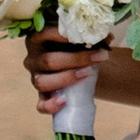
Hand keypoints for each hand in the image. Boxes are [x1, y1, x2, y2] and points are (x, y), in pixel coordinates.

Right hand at [24, 32, 139, 115]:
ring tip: (87, 74)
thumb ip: (90, 35)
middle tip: (99, 57)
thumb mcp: (80, 38)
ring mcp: (35, 78)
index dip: (59, 35)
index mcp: (37, 39)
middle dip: (75, 59)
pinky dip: (50, 105)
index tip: (81, 36)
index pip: (43, 34)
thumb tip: (107, 36)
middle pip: (48, 61)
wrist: (77, 67)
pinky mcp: (41, 96)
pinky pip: (40, 104)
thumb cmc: (75, 47)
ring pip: (42, 82)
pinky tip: (64, 101)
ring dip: (66, 79)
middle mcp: (33, 58)